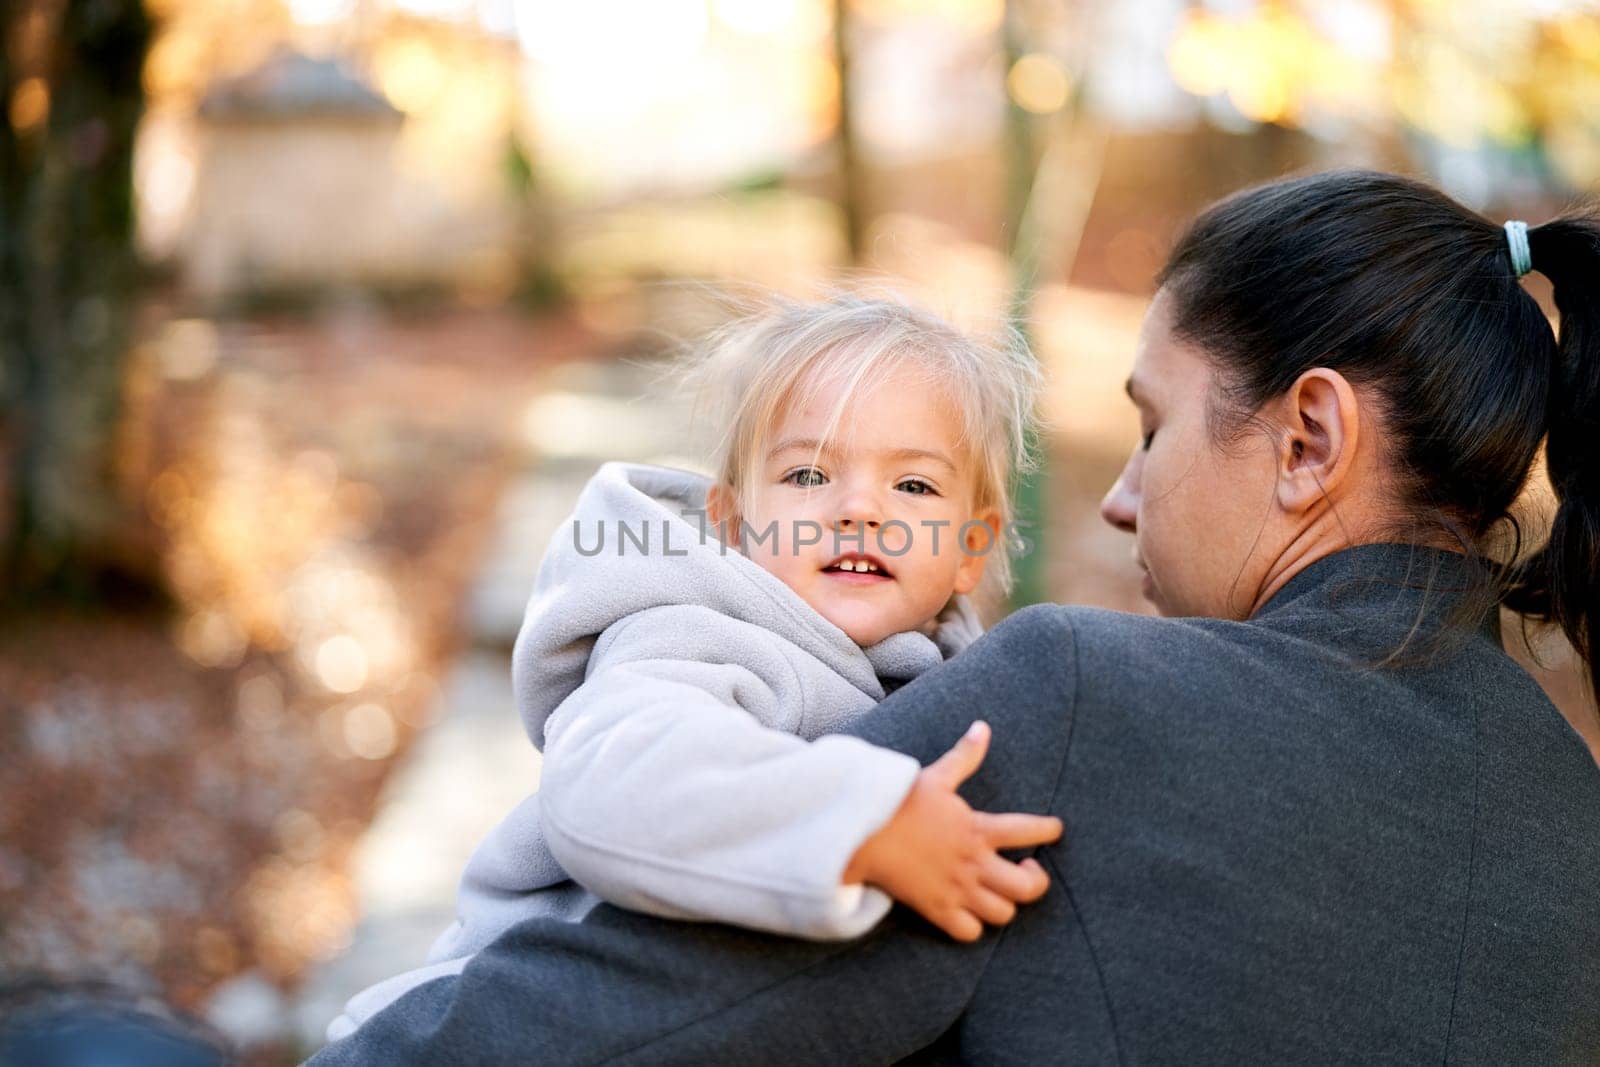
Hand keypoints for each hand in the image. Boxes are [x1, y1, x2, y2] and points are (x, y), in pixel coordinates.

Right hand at [841, 721, 1062, 941]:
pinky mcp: (936, 909)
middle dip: (1036, 882)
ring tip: (1001, 891)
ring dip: (1007, 904)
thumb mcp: (936, 776)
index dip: (1048, 830)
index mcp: (977, 828)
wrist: (861, 834)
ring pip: (1002, 913)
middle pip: (1026, 888)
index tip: (1055, 829)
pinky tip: (972, 911)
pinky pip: (970, 932)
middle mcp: (972, 863)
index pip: (1027, 830)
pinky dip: (975, 926)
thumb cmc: (898, 803)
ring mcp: (956, 890)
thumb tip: (982, 727)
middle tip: (1027, 870)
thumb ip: (965, 756)